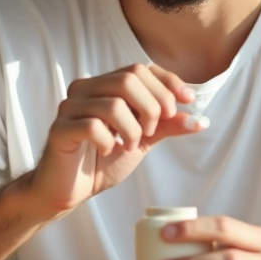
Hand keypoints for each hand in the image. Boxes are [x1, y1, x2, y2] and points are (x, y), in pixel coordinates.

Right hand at [29, 64, 206, 215]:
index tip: (187, 101)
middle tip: (151, 132)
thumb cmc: (103, 161)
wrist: (69, 190)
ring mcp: (70, 107)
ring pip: (114, 103)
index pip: (141, 68)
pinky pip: (92, 126)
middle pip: (129, 78)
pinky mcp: (60, 129)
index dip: (167, 82)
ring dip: (132, 129)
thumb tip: (200, 120)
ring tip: (130, 146)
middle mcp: (86, 88)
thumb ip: (167, 126)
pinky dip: (109, 141)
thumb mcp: (142, 140)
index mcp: (105, 85)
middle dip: (152, 107)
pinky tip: (109, 151)